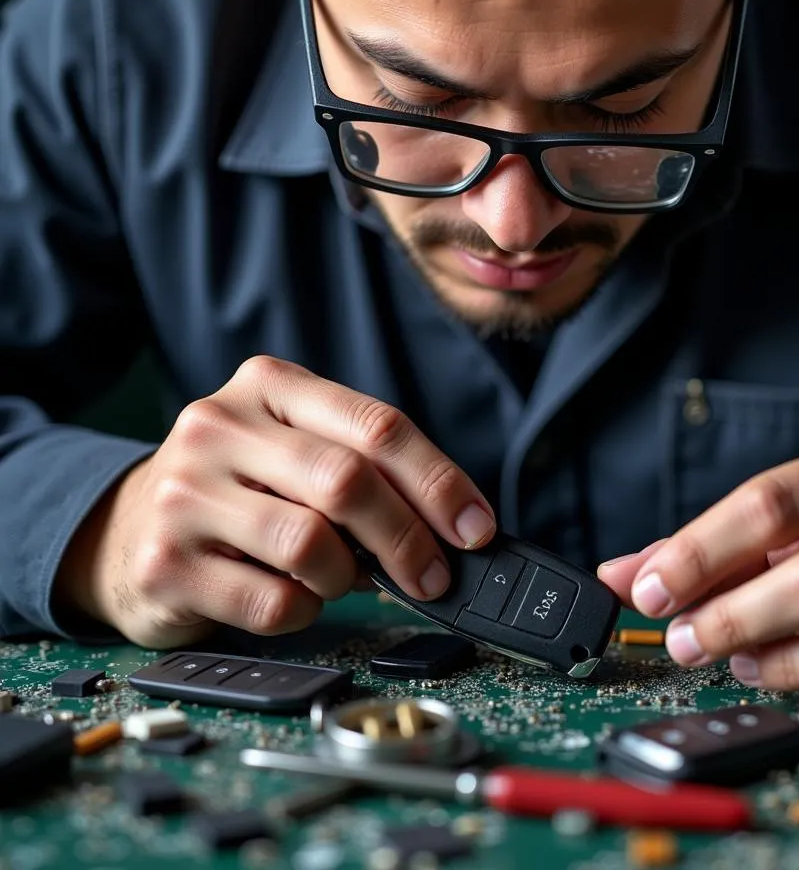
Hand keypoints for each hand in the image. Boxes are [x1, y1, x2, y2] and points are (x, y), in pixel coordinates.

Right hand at [55, 356, 494, 647]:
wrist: (125, 529)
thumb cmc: (239, 488)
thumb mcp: (295, 450)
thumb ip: (364, 469)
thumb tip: (453, 525)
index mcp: (268, 385)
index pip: (377, 425)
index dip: (439, 481)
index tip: (475, 528)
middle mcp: (220, 426)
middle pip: (348, 481)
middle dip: (409, 538)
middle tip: (435, 576)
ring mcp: (184, 493)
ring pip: (311, 544)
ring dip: (349, 578)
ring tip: (343, 579)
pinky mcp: (165, 563)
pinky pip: (272, 602)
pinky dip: (305, 610)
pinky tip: (294, 596)